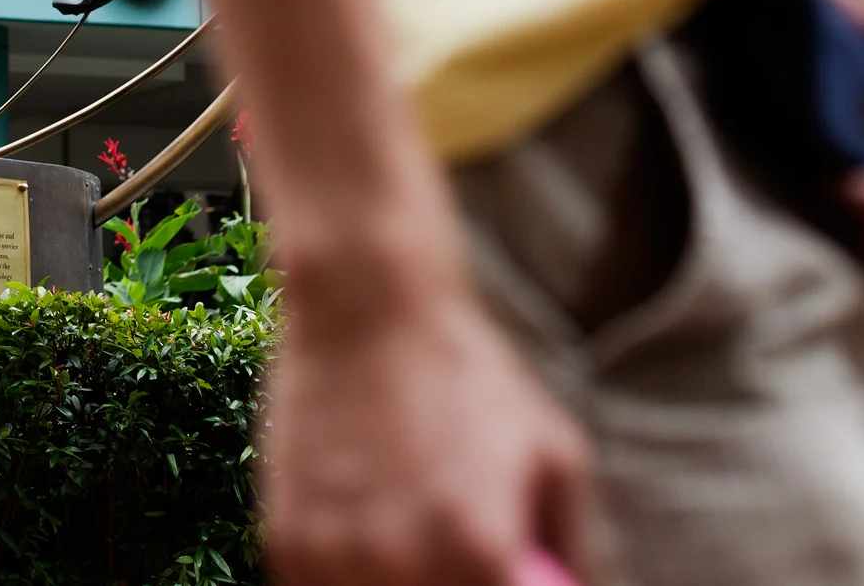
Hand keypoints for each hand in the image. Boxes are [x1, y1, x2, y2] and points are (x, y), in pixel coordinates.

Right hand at [262, 290, 591, 585]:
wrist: (362, 305)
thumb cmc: (464, 373)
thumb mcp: (556, 455)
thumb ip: (578, 549)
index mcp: (480, 553)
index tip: (501, 578)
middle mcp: (403, 565)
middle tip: (459, 560)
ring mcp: (335, 556)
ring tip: (412, 548)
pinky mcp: (286, 542)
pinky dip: (349, 582)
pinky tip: (369, 544)